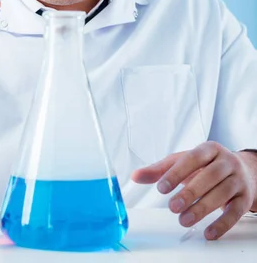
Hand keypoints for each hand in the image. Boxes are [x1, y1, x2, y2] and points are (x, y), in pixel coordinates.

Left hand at [131, 141, 256, 239]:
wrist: (244, 170)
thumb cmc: (206, 166)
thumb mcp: (183, 162)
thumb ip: (160, 169)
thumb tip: (135, 176)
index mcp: (209, 149)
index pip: (193, 158)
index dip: (177, 173)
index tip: (161, 188)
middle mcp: (227, 162)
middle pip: (210, 176)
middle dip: (190, 193)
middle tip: (172, 207)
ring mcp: (238, 180)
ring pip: (222, 194)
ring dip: (202, 209)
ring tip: (184, 220)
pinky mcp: (245, 198)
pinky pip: (236, 212)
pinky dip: (222, 224)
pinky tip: (208, 232)